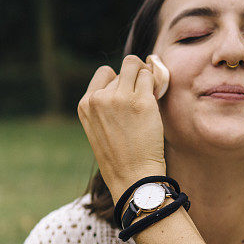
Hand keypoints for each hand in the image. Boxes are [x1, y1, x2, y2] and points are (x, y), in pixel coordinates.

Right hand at [78, 55, 165, 202]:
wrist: (132, 177)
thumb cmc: (122, 156)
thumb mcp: (100, 128)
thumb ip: (107, 104)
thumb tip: (131, 77)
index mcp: (85, 105)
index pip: (104, 73)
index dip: (119, 80)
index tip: (128, 95)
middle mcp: (99, 98)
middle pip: (122, 70)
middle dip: (135, 80)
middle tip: (143, 99)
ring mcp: (119, 98)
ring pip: (136, 66)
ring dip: (146, 76)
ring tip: (151, 95)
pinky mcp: (141, 101)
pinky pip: (150, 76)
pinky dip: (157, 82)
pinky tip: (158, 97)